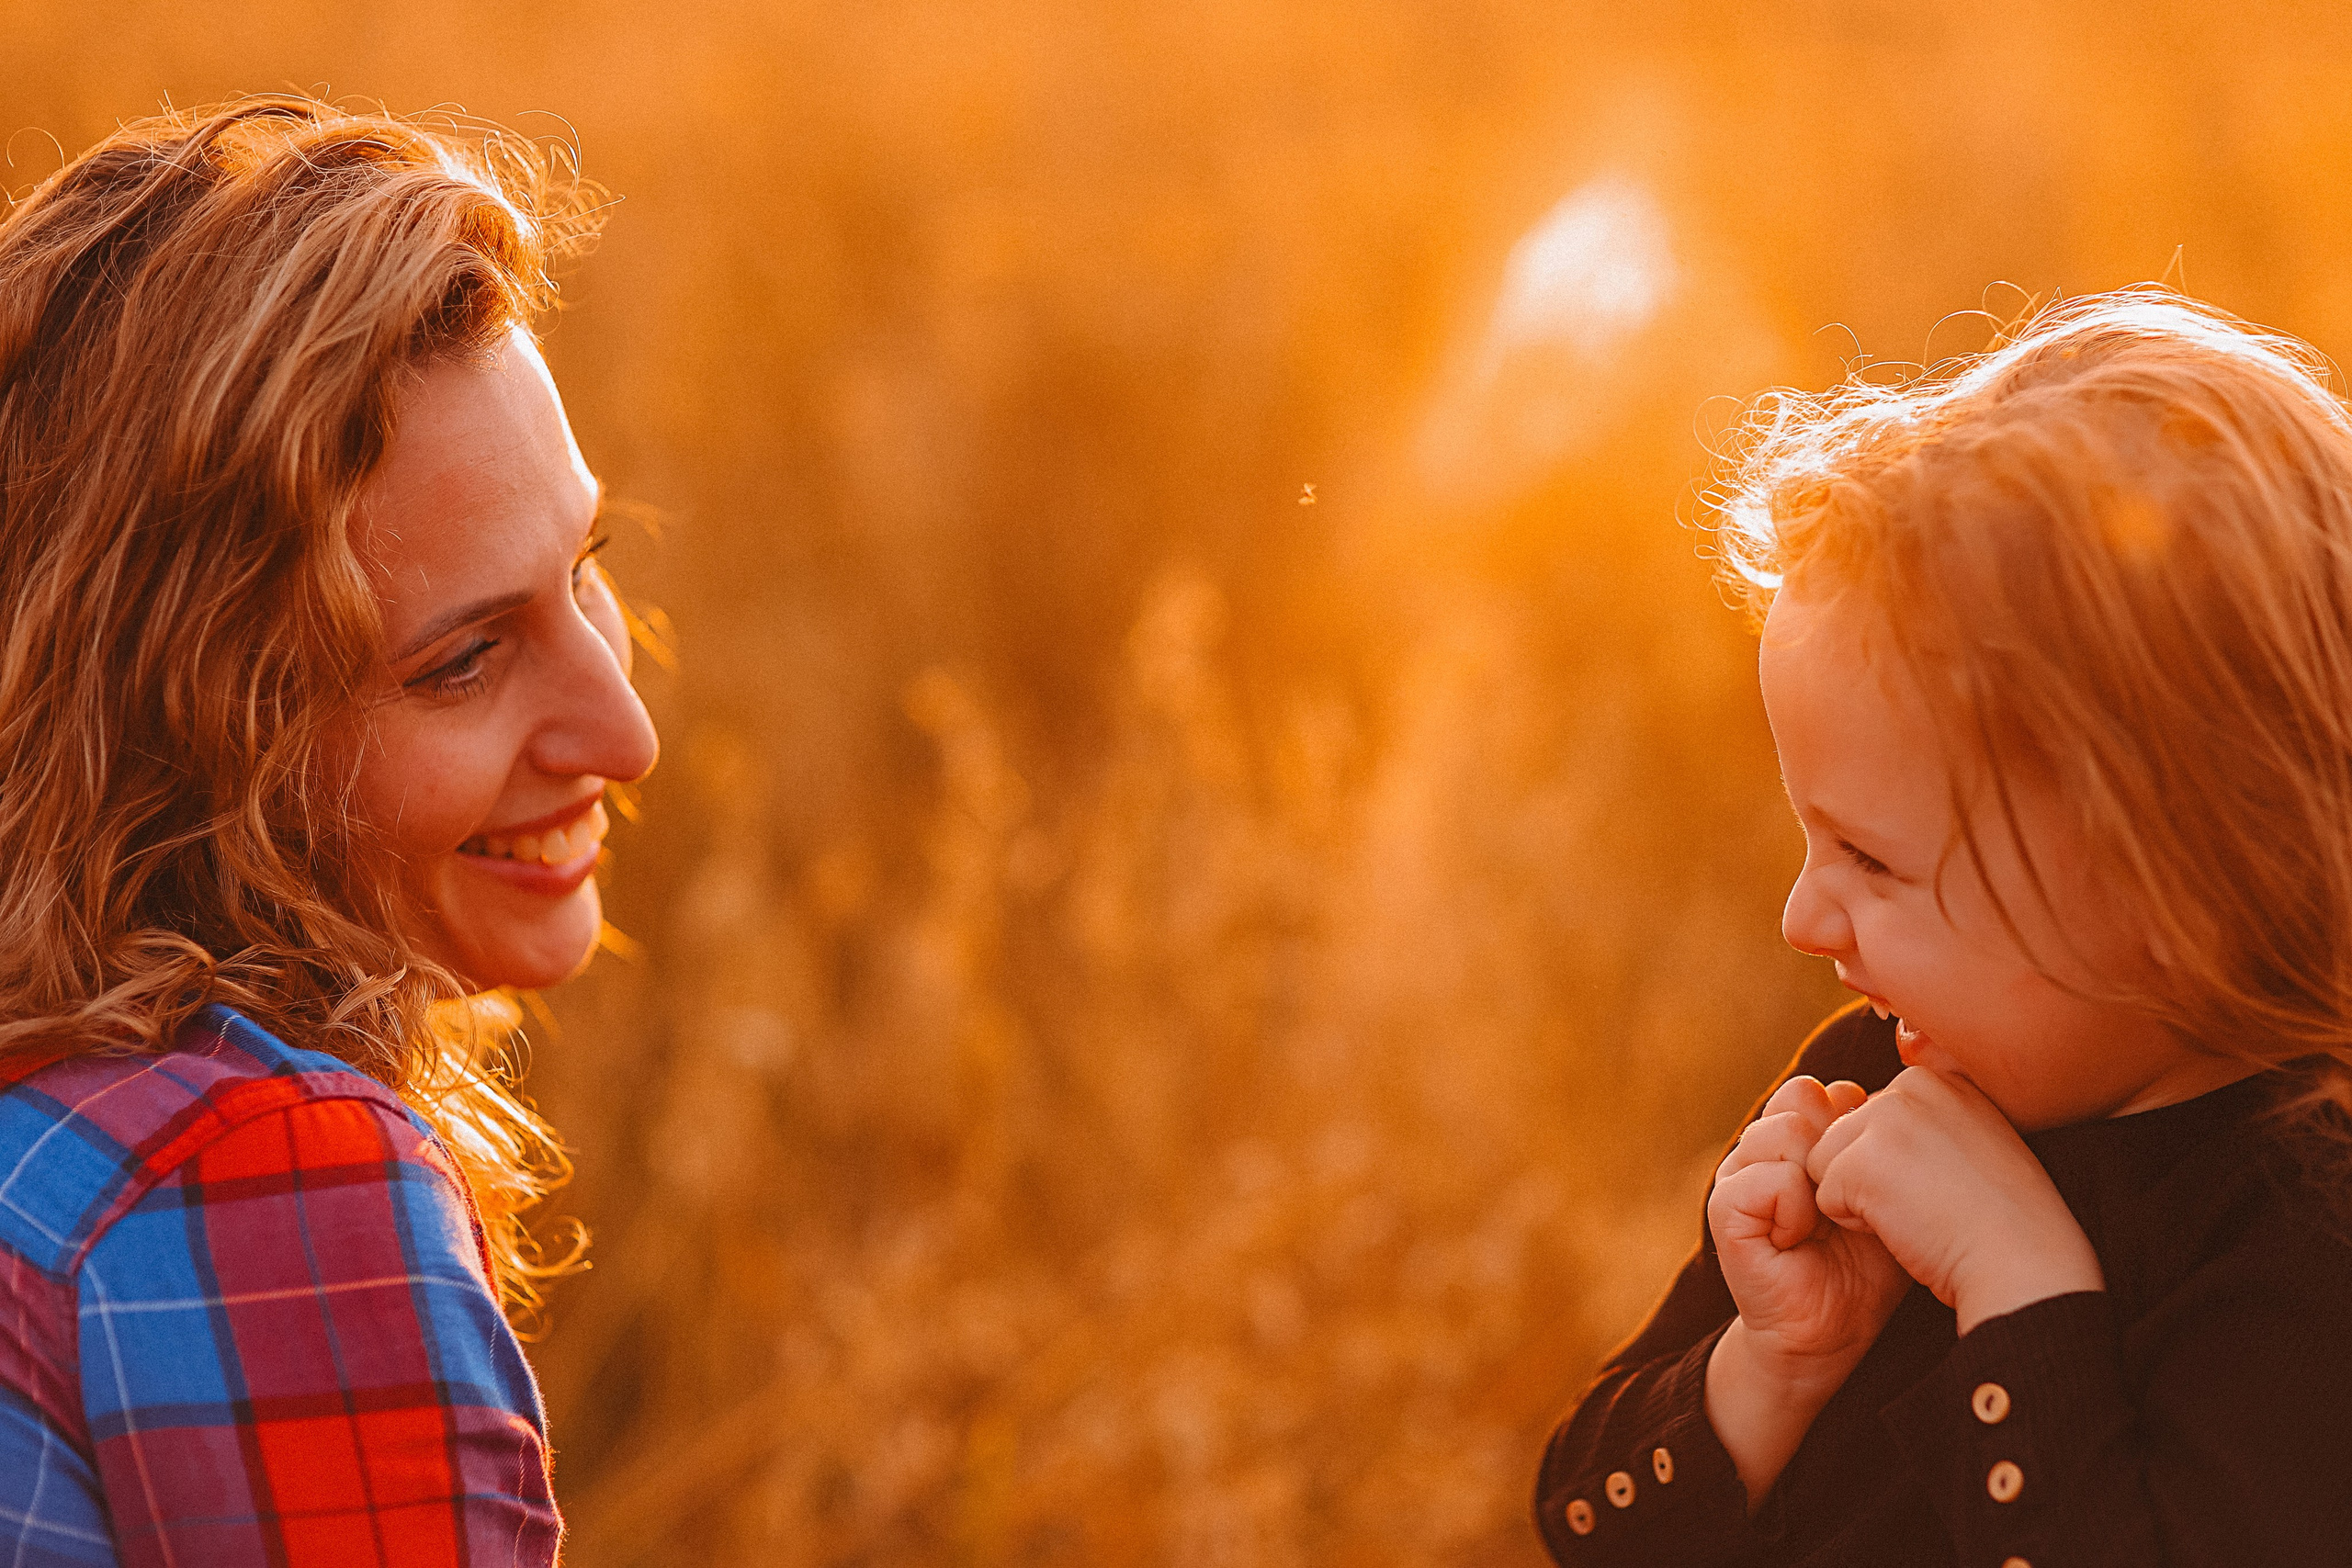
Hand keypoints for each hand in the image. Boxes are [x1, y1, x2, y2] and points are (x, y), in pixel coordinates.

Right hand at [1705, 1075, 1910, 1506]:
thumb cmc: (1865, 1267)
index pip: (1815, 1089)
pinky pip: (1767, 1178)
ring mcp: (1736, 1175)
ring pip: (1783, 1132)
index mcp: (1791, 1139)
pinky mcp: (1724, 1210)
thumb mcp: (1884, 1194)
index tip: (1867, 1180)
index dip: (1850, 1127)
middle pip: (1800, 1099)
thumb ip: (1878, 1143)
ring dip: (1819, 1182)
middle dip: (1837, 1151)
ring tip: (1824, 1223)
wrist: (1833, 1333)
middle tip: (1846, 1205)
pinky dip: (1796, 1210)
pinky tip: (1802, 1239)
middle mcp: (1759, 1149)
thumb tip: (1884, 1092)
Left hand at [1806, 1066, 2102, 1333]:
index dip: (1899, 1166)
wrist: (2024, 1264)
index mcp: (1939, 1079)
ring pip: (1825, 1163)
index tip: (1949, 1184)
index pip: (1873, 1120)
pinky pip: (1824, 1197)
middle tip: (1934, 1202)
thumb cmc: (2003, 1221)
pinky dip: (1858, 1224)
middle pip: (1841, 1136)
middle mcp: (1910, 1085)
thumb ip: (1925, 1121)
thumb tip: (1862, 1109)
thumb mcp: (1973, 1143)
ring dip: (1861, 1200)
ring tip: (1922, 1211)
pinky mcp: (1862, 1160)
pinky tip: (1908, 1226)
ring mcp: (1885, 1119)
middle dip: (1873, 1178)